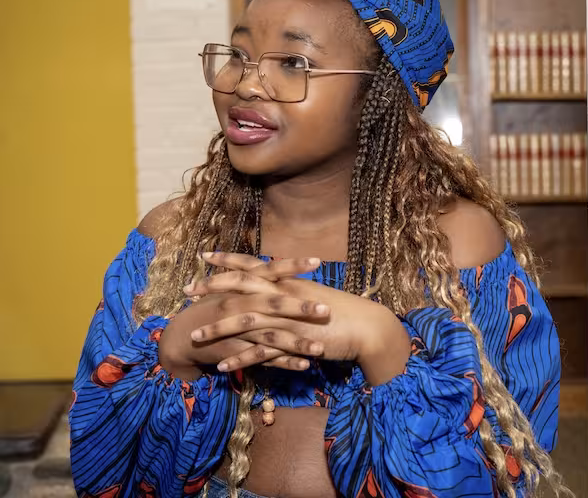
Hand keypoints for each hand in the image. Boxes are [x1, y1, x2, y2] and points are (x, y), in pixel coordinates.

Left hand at [187, 252, 411, 384]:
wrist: (366, 327)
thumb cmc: (344, 311)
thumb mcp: (314, 295)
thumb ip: (293, 292)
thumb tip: (280, 287)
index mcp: (288, 282)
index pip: (253, 266)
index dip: (228, 260)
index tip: (205, 256)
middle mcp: (283, 296)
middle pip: (240, 289)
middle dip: (211, 289)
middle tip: (186, 291)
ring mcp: (286, 319)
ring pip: (244, 321)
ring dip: (217, 329)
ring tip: (195, 337)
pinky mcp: (292, 343)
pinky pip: (260, 351)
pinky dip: (240, 359)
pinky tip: (222, 367)